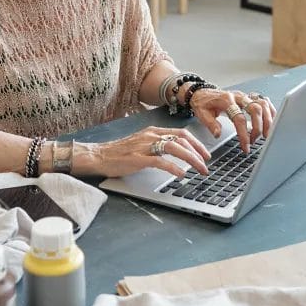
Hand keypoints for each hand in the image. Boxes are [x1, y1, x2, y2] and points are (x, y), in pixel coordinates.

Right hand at [80, 126, 210, 177]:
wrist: (99, 156)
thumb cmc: (120, 152)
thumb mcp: (143, 144)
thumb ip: (158, 145)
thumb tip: (178, 152)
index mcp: (153, 131)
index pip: (181, 133)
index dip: (197, 143)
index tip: (206, 154)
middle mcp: (151, 135)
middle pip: (181, 139)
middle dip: (198, 152)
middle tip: (206, 165)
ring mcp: (144, 146)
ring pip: (174, 148)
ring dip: (190, 159)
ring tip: (199, 170)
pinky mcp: (138, 158)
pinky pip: (160, 161)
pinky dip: (173, 167)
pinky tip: (181, 174)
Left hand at [189, 88, 276, 152]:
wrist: (201, 92)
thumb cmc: (203, 103)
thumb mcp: (201, 114)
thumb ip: (210, 124)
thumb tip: (218, 134)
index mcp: (226, 100)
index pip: (239, 118)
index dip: (244, 134)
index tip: (246, 146)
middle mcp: (238, 96)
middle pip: (255, 109)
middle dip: (258, 127)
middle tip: (255, 141)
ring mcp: (245, 96)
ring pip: (262, 104)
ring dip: (268, 120)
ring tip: (266, 134)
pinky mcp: (248, 97)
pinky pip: (264, 101)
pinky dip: (270, 111)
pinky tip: (271, 121)